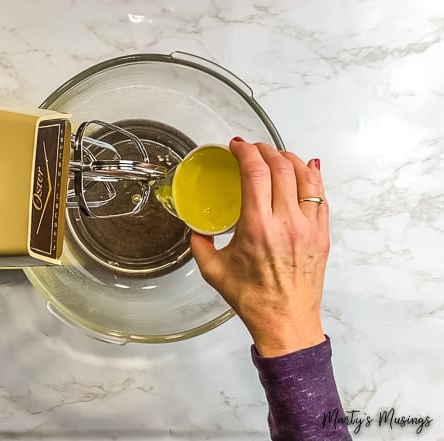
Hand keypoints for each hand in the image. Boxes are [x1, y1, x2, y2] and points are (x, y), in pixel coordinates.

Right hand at [191, 139, 328, 356]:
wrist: (286, 322)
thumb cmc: (253, 299)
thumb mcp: (213, 271)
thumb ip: (199, 243)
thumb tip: (195, 227)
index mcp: (257, 228)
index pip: (256, 173)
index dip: (246, 151)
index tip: (237, 146)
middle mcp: (286, 223)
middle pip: (282, 167)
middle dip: (266, 150)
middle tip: (253, 149)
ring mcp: (308, 228)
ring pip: (307, 177)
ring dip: (290, 159)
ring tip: (277, 155)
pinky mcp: (322, 236)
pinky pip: (321, 197)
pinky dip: (313, 179)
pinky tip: (306, 171)